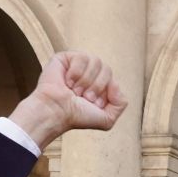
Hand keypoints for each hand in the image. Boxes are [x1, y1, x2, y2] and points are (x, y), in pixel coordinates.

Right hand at [7, 51, 126, 148]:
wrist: (57, 112)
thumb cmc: (77, 117)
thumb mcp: (107, 119)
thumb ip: (120, 104)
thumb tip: (115, 83)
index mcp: (99, 85)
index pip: (113, 79)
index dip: (105, 92)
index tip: (93, 103)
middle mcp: (89, 74)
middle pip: (107, 69)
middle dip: (97, 86)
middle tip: (83, 97)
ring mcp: (77, 65)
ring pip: (96, 61)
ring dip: (86, 80)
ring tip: (74, 90)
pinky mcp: (65, 58)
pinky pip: (82, 57)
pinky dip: (76, 72)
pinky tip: (67, 81)